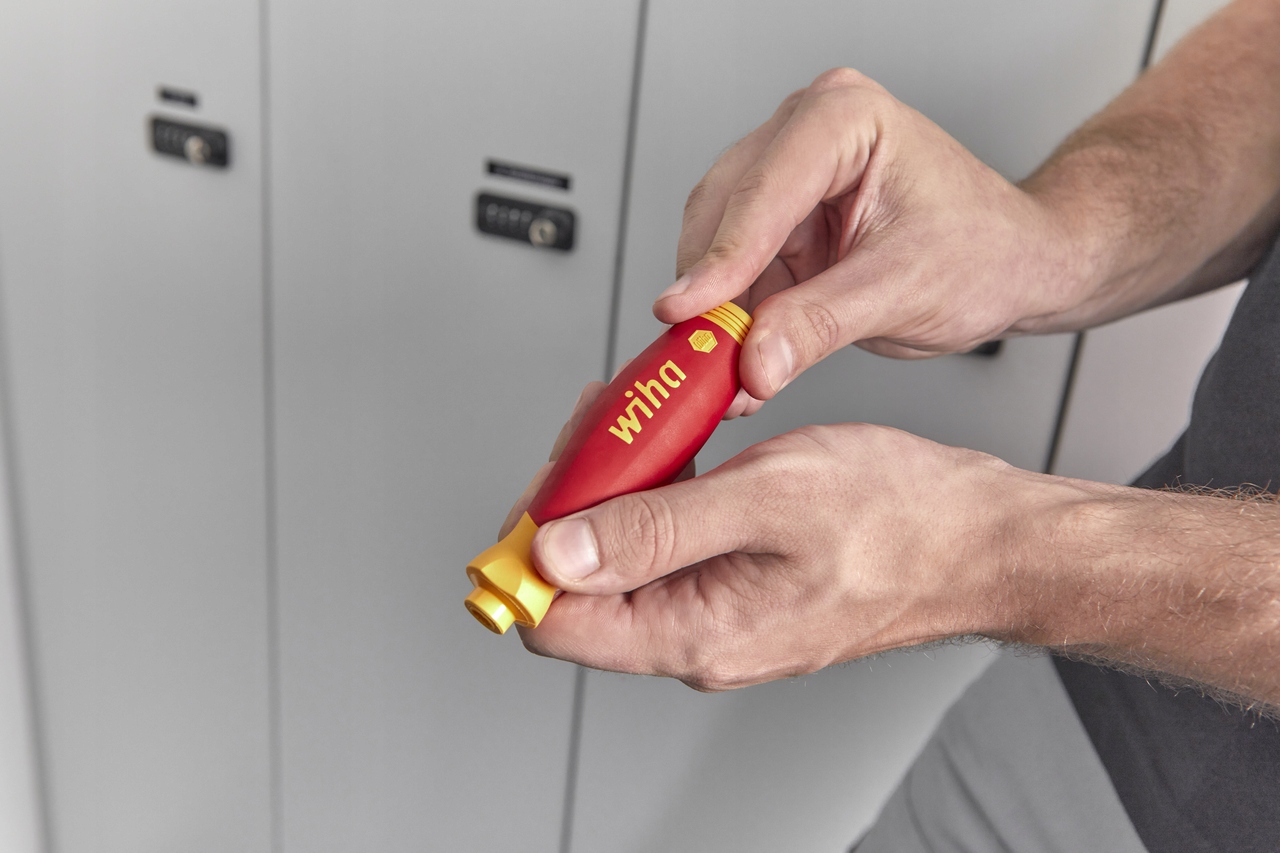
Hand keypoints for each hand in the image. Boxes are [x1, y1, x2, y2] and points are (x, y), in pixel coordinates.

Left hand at [515, 415, 1058, 690]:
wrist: (980, 539)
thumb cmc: (902, 520)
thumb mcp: (769, 500)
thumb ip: (655, 529)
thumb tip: (557, 553)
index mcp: (697, 634)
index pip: (556, 620)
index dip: (530, 550)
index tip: (545, 483)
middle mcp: (699, 638)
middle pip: (582, 582)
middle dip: (575, 496)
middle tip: (603, 424)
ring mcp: (720, 613)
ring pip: (623, 555)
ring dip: (616, 484)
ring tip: (640, 419)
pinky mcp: (739, 586)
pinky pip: (668, 542)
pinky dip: (658, 486)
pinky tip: (674, 442)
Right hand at [659, 67, 1084, 416]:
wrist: (1012, 266)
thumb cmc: (984, 252)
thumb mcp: (904, 290)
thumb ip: (821, 324)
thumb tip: (752, 362)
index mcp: (845, 119)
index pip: (763, 191)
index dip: (719, 260)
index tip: (680, 314)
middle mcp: (805, 133)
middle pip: (722, 211)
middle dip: (710, 291)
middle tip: (700, 359)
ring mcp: (787, 176)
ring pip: (714, 244)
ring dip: (715, 312)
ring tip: (724, 371)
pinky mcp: (779, 223)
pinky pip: (733, 273)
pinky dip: (731, 320)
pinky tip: (738, 363)